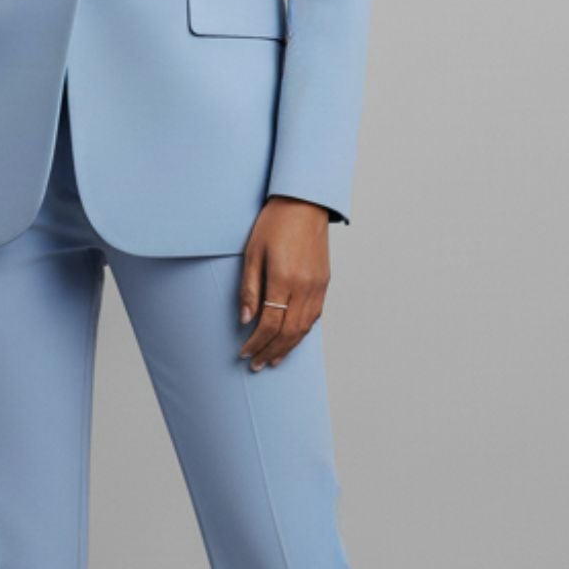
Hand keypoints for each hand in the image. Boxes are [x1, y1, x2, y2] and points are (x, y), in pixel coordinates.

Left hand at [237, 196, 330, 367]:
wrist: (304, 203)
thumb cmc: (274, 223)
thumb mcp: (253, 252)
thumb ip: (249, 288)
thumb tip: (246, 319)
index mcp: (284, 279)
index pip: (270, 323)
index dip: (256, 342)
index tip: (243, 352)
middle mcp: (305, 287)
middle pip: (288, 332)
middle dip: (271, 352)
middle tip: (256, 365)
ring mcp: (318, 286)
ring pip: (304, 328)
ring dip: (288, 347)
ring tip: (273, 360)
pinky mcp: (324, 283)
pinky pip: (314, 316)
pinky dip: (302, 332)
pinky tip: (292, 339)